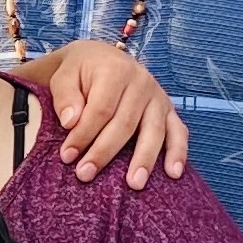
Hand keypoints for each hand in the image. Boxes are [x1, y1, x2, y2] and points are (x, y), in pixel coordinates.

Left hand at [44, 38, 189, 186]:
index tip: (67, 156)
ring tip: (134, 184)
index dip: (83, 135)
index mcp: (115, 70)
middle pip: (125, 124)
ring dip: (144, 159)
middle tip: (85, 175)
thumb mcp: (63, 76)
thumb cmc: (78, 72)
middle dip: (104, 152)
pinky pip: (178, 132)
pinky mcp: (168, 110)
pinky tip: (173, 174)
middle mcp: (142, 82)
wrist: (99, 58)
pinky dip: (178, 153)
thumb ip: (65, 96)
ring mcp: (158, 97)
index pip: (100, 109)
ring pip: (154, 131)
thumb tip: (71, 122)